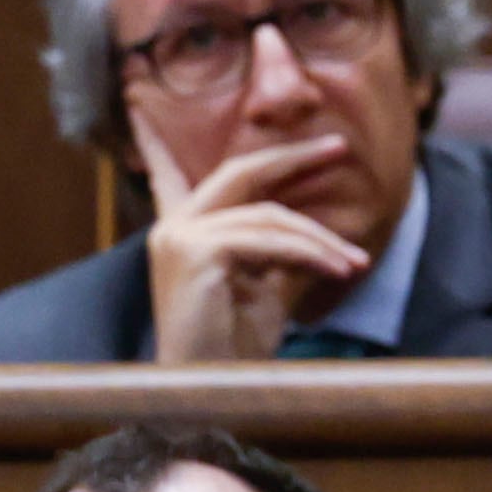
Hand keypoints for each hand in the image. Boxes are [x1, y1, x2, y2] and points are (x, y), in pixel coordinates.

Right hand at [131, 107, 369, 364]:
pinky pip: (267, 238)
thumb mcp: (266, 288)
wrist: (210, 393)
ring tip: (355, 263)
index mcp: (180, 235)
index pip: (167, 175)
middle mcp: (171, 229)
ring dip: (319, 238)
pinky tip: (338, 269)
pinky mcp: (195, 252)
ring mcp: (178, 238)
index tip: (136, 99)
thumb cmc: (233, 350)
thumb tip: (323, 230)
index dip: (154, 140)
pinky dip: (309, 252)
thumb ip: (282, 251)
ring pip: (267, 214)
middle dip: (294, 159)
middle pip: (240, 172)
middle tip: (339, 149)